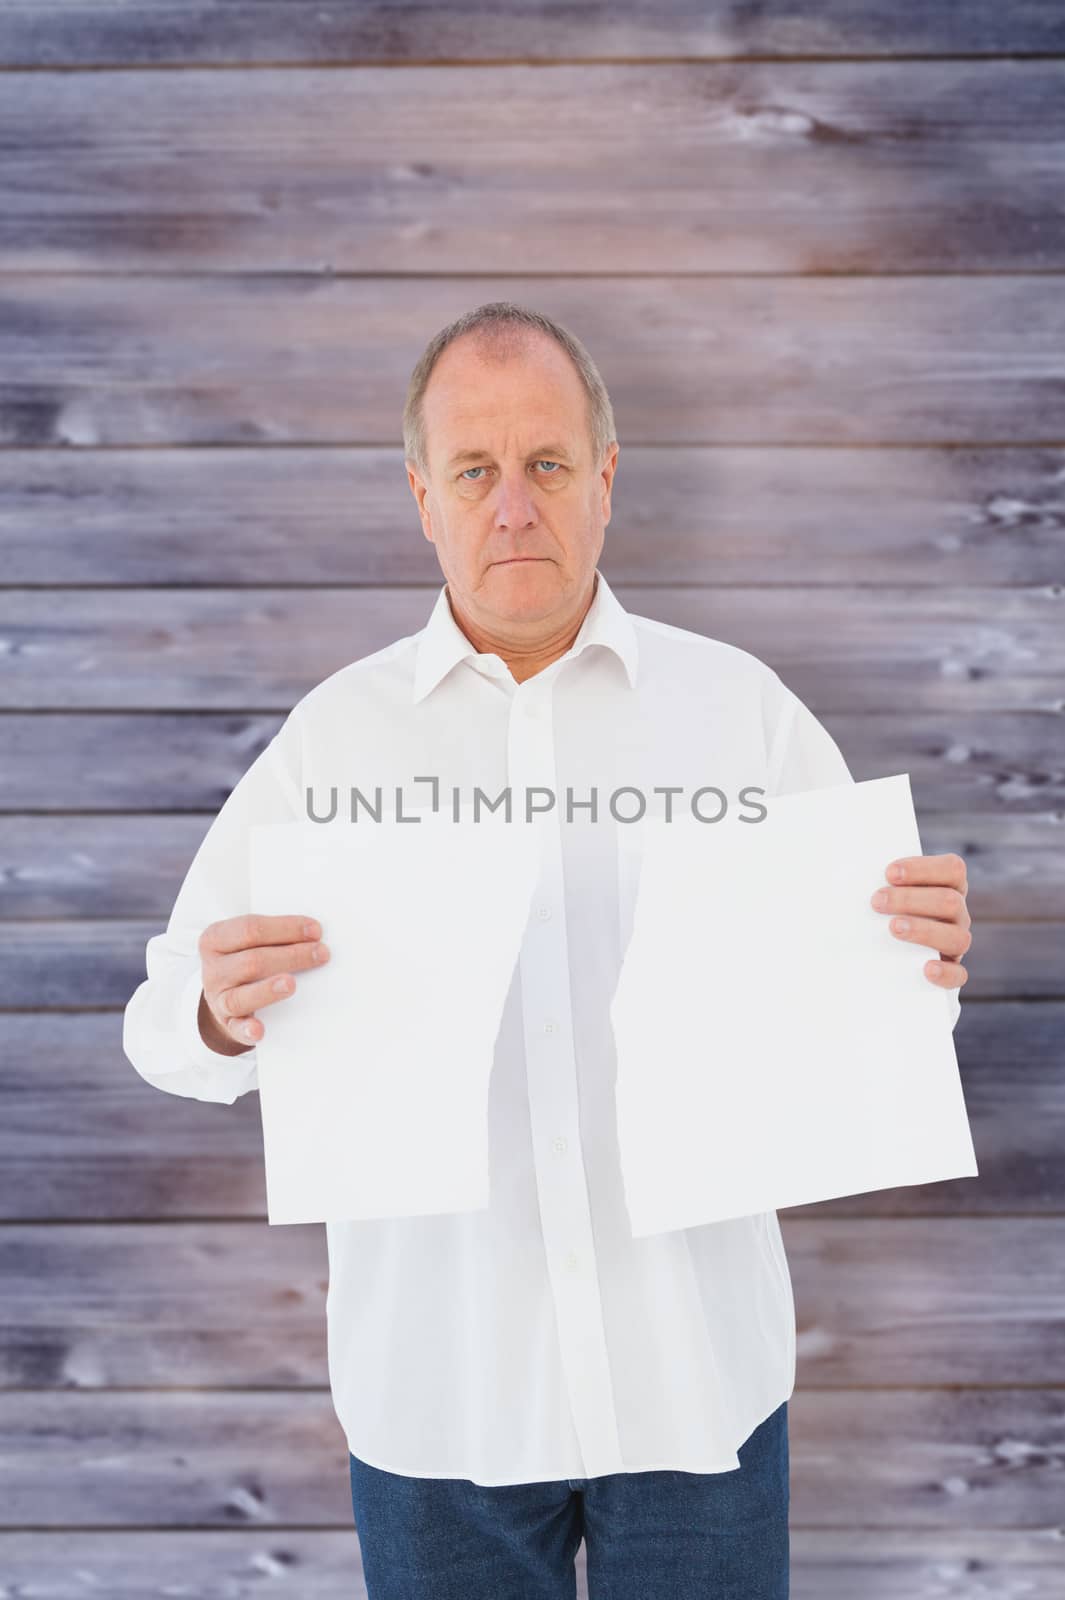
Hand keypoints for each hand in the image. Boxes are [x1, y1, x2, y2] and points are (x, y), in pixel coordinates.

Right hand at [197, 913, 330, 1054]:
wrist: (224, 994)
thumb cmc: (244, 960)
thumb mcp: (247, 941)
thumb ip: (272, 935)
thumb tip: (312, 933)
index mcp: (216, 939)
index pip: (250, 929)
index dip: (285, 928)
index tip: (315, 930)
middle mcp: (214, 970)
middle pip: (252, 961)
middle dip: (291, 956)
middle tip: (321, 953)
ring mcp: (218, 998)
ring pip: (240, 995)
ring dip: (268, 990)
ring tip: (291, 984)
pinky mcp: (227, 1024)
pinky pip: (236, 1028)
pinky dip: (247, 1030)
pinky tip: (259, 1029)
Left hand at [870, 853, 970, 990]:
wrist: (880, 954)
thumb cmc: (879, 910)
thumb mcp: (881, 891)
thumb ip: (874, 880)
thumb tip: (843, 871)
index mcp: (948, 885)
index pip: (952, 869)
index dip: (923, 869)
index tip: (889, 873)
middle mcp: (957, 913)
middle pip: (950, 901)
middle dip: (911, 899)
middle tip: (877, 902)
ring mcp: (956, 942)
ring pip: (957, 936)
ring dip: (924, 930)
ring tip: (893, 928)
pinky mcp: (951, 971)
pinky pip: (959, 975)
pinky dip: (946, 972)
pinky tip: (927, 969)